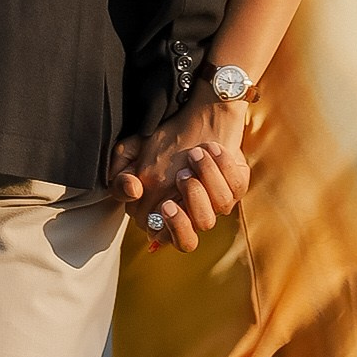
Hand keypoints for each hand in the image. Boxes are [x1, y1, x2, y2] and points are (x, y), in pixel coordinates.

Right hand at [110, 90, 249, 249]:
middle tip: (175, 187)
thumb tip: (132, 191)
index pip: (160, 235)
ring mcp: (216, 201)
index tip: (156, 199)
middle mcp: (193, 211)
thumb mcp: (132, 151)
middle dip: (179, 221)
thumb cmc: (166, 138)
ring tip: (194, 156)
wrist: (202, 114)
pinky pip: (235, 188)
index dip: (159, 224)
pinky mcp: (237, 184)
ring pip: (211, 216)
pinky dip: (223, 166)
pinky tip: (212, 148)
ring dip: (201, 184)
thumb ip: (120, 175)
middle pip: (187, 242)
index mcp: (166, 209)